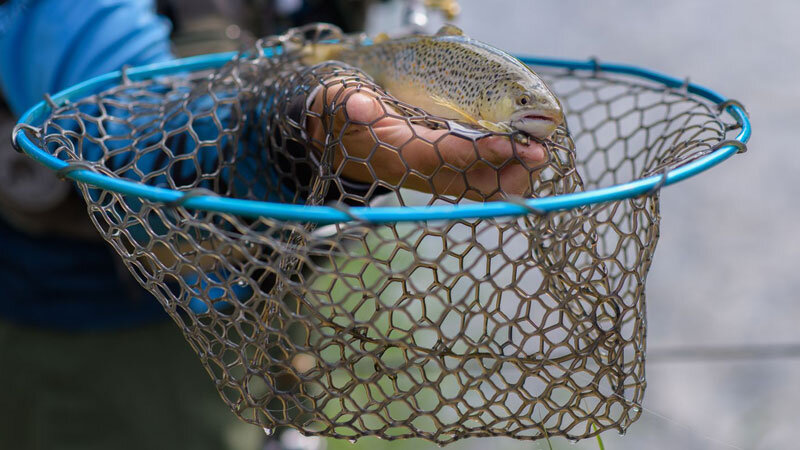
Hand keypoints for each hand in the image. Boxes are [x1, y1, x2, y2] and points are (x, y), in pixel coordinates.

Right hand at [305, 82, 547, 200]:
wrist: (334, 137)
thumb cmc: (339, 116)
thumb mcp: (337, 105)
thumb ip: (347, 106)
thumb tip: (356, 104)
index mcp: (397, 154)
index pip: (443, 158)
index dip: (478, 154)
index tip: (513, 146)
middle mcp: (417, 171)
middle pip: (469, 181)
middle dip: (506, 171)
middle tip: (539, 153)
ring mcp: (429, 173)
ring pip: (476, 183)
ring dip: (509, 173)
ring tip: (538, 154)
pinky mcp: (437, 169)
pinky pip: (474, 177)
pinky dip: (500, 168)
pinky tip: (521, 154)